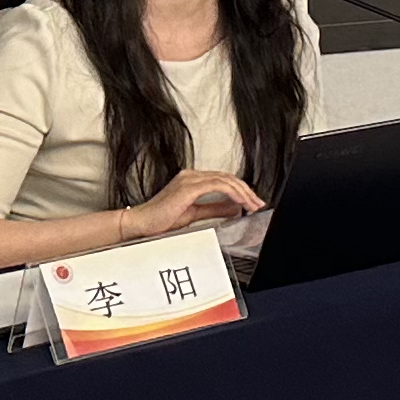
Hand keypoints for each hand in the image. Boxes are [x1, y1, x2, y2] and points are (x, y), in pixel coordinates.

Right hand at [122, 168, 262, 242]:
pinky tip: (241, 202)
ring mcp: (190, 179)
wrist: (141, 224)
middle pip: (227, 177)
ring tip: (253, 205)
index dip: (241, 190)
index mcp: (192, 180)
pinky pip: (218, 185)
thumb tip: (234, 209)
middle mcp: (192, 175)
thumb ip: (214, 209)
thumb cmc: (161, 220)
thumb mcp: (194, 214)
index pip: (223, 180)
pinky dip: (232, 193)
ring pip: (226, 180)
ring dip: (243, 192)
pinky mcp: (189, 187)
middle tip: (258, 203)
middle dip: (246, 191)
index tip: (253, 202)